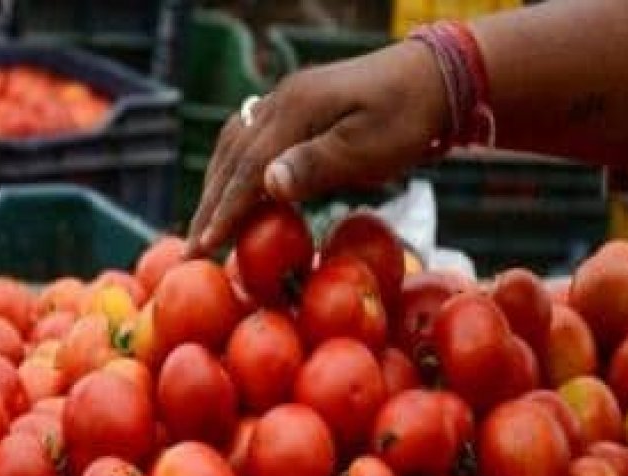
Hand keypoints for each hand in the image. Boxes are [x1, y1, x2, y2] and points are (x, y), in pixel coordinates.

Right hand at [186, 40, 449, 255]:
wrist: (434, 78)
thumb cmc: (407, 119)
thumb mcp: (368, 148)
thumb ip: (316, 165)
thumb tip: (266, 185)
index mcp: (295, 109)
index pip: (247, 168)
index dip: (224, 210)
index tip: (204, 246)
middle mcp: (279, 100)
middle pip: (231, 156)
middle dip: (210, 204)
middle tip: (192, 246)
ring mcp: (285, 100)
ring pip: (234, 145)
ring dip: (216, 185)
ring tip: (205, 224)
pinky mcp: (295, 107)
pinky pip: (249, 138)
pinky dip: (234, 168)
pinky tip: (231, 187)